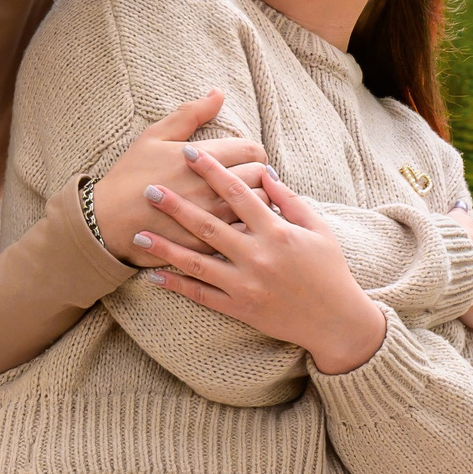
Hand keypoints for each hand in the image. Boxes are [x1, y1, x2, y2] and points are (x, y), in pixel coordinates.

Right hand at [89, 90, 269, 262]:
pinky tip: (237, 223)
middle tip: (244, 177)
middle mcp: (211, 187)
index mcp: (201, 158)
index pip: (252, 149)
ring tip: (244, 200)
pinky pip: (244, 232)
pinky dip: (246, 226)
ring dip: (255, 200)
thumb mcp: (155, 136)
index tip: (243, 158)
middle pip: (260, 175)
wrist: (106, 221)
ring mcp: (211, 218)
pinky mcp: (208, 243)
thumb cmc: (130, 175)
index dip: (252, 152)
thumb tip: (218, 93)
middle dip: (256, 174)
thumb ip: (191, 113)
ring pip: (258, 205)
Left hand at [129, 153, 386, 373]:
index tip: (189, 153)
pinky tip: (154, 275)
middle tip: (148, 190)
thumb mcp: (317, 228)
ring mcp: (246, 285)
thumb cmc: (329, 269)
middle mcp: (257, 256)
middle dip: (176, 206)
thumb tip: (266, 172)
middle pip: (209, 226)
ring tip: (137, 235)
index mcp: (277, 232)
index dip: (212, 170)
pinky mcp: (240, 308)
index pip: (238, 193)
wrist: (335, 320)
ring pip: (197, 263)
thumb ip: (290, 200)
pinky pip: (202, 296)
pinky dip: (177, 286)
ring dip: (165, 248)